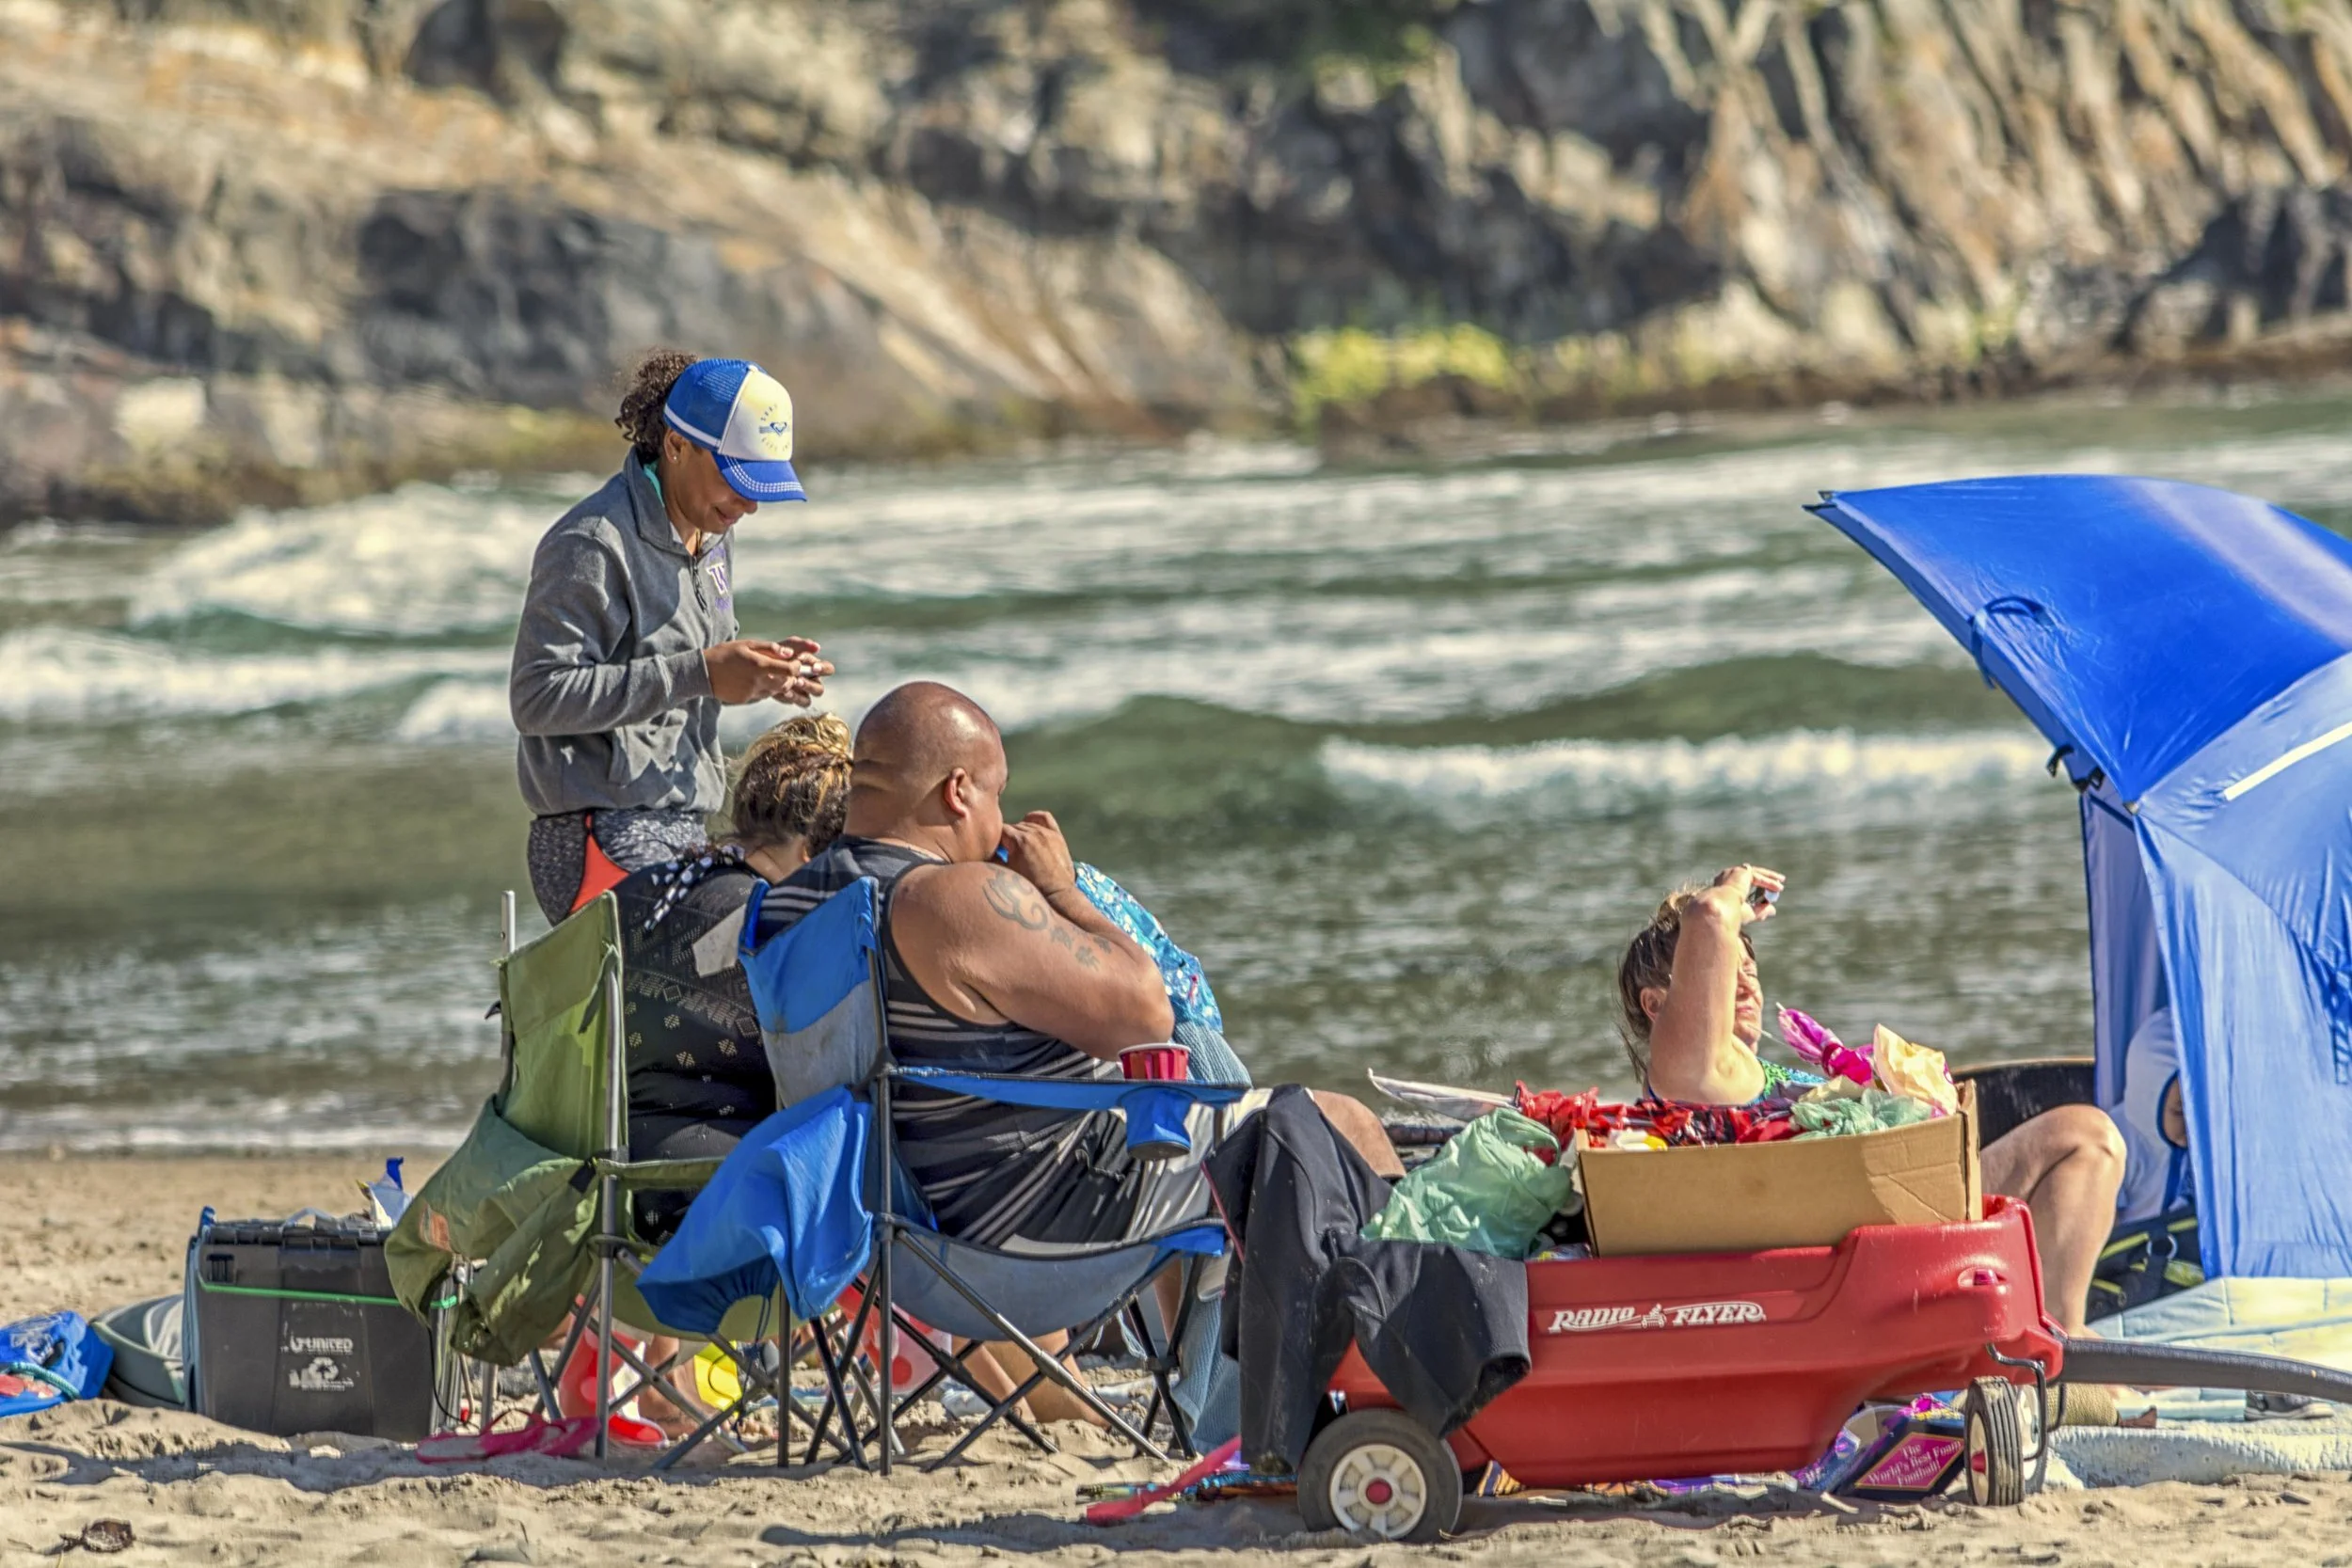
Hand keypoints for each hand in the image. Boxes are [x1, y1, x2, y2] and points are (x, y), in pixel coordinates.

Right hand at [703, 637, 830, 705]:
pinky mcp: (745, 700)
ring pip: (775, 691)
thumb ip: (770, 648)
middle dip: (790, 678)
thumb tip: (789, 653)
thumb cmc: (725, 654)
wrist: (703, 672)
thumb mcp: (746, 645)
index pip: (789, 671)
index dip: (797, 668)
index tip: (795, 663)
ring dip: (777, 684)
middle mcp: (757, 681)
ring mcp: (751, 693)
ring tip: (767, 673)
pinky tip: (753, 680)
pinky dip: (763, 689)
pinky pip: (761, 696)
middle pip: (786, 684)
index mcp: (759, 665)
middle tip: (786, 670)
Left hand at [753, 636, 832, 706]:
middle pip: (819, 689)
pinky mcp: (792, 699)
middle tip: (798, 680)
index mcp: (814, 667)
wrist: (758, 666)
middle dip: (809, 685)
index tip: (813, 667)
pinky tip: (782, 691)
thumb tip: (817, 647)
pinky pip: (796, 702)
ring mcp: (801, 693)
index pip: (828, 669)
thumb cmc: (776, 654)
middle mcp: (811, 682)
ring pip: (809, 699)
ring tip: (789, 687)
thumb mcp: (787, 646)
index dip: (823, 669)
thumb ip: (800, 645)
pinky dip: (791, 697)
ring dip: (797, 696)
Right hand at [998, 810, 1075, 897]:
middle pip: (1012, 827)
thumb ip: (994, 859)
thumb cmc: (1030, 887)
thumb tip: (984, 852)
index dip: (995, 841)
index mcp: (1019, 841)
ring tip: (1018, 846)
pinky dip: (1035, 818)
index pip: (999, 831)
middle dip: (1007, 838)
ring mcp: (1046, 833)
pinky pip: (1044, 817)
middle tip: (1005, 851)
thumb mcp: (1007, 873)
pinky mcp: (1056, 835)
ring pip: (1026, 823)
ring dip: (1020, 832)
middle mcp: (1033, 833)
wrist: (1056, 894)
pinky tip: (1030, 824)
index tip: (995, 850)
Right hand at [1702, 863, 1784, 925]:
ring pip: (1755, 873)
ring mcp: (1732, 872)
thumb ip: (1760, 910)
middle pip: (1749, 874)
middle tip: (1778, 882)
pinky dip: (1769, 883)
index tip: (1768, 892)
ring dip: (1769, 879)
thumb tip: (1773, 910)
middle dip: (1765, 878)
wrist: (1721, 909)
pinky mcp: (1740, 872)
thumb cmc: (1730, 914)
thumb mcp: (1748, 913)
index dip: (1756, 885)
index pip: (1742, 882)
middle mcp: (1726, 876)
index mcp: (1723, 885)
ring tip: (1781, 886)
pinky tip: (1778, 888)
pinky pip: (1757, 876)